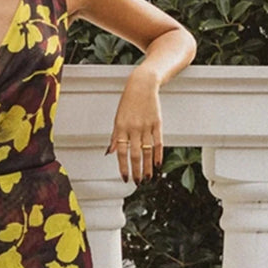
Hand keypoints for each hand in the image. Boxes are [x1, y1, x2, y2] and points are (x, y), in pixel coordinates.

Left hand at [107, 65, 162, 184]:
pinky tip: (158, 165)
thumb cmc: (128, 103)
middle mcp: (134, 128)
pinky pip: (158, 142)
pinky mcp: (157, 123)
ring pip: (147, 151)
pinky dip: (158, 155)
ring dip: (148, 167)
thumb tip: (109, 153)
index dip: (123, 167)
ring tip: (148, 178)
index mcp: (121, 128)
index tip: (125, 178)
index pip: (121, 152)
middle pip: (135, 154)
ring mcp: (146, 126)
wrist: (143, 85)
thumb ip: (114, 137)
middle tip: (137, 182)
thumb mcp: (117, 119)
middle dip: (136, 171)